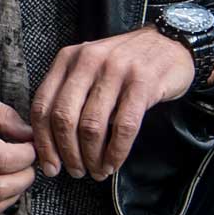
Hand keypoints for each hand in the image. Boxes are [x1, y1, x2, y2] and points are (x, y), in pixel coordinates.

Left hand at [30, 24, 213, 180]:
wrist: (171, 43)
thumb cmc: (126, 63)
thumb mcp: (90, 68)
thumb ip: (69, 94)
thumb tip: (50, 143)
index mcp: (68, 58)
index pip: (43, 105)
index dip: (44, 142)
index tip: (50, 166)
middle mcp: (88, 61)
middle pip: (64, 117)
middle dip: (67, 153)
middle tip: (76, 172)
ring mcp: (116, 70)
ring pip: (92, 125)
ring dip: (92, 157)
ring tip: (97, 171)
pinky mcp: (142, 82)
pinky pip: (123, 127)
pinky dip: (116, 152)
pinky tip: (114, 163)